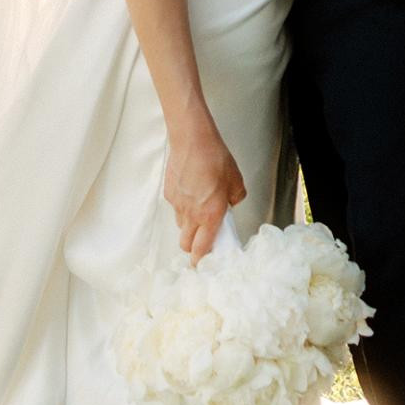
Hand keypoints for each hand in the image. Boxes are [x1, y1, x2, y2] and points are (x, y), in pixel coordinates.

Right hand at [164, 116, 245, 259]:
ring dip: (189, 225)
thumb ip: (235, 198)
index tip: (204, 263)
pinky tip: (191, 191)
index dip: (201, 260)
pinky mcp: (169, 193)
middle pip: (185, 244)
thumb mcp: (236, 181)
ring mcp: (177, 205)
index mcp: (210, 216)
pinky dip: (183, 206)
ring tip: (199, 209)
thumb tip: (231, 203)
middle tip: (202, 239)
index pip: (201, 249)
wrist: (192, 140)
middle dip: (193, 247)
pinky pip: (176, 207)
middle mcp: (191, 214)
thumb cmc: (214, 158)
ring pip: (180, 225)